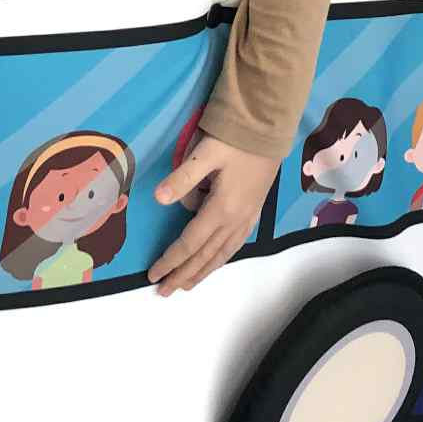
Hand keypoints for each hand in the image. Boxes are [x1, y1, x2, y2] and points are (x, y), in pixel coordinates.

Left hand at [148, 134, 278, 296]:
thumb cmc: (235, 139)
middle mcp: (235, 220)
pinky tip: (216, 261)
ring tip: (186, 286)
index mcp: (221, 209)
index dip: (171, 261)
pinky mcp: (254, 212)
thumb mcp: (205, 152)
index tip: (153, 275)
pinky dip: (221, 259)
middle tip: (163, 291)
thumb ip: (183, 177)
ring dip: (202, 272)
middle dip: (183, 275)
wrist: (269, 130)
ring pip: (221, 254)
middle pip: (204, 256)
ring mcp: (247, 218)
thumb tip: (158, 199)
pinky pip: (235, 245)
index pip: (190, 243)